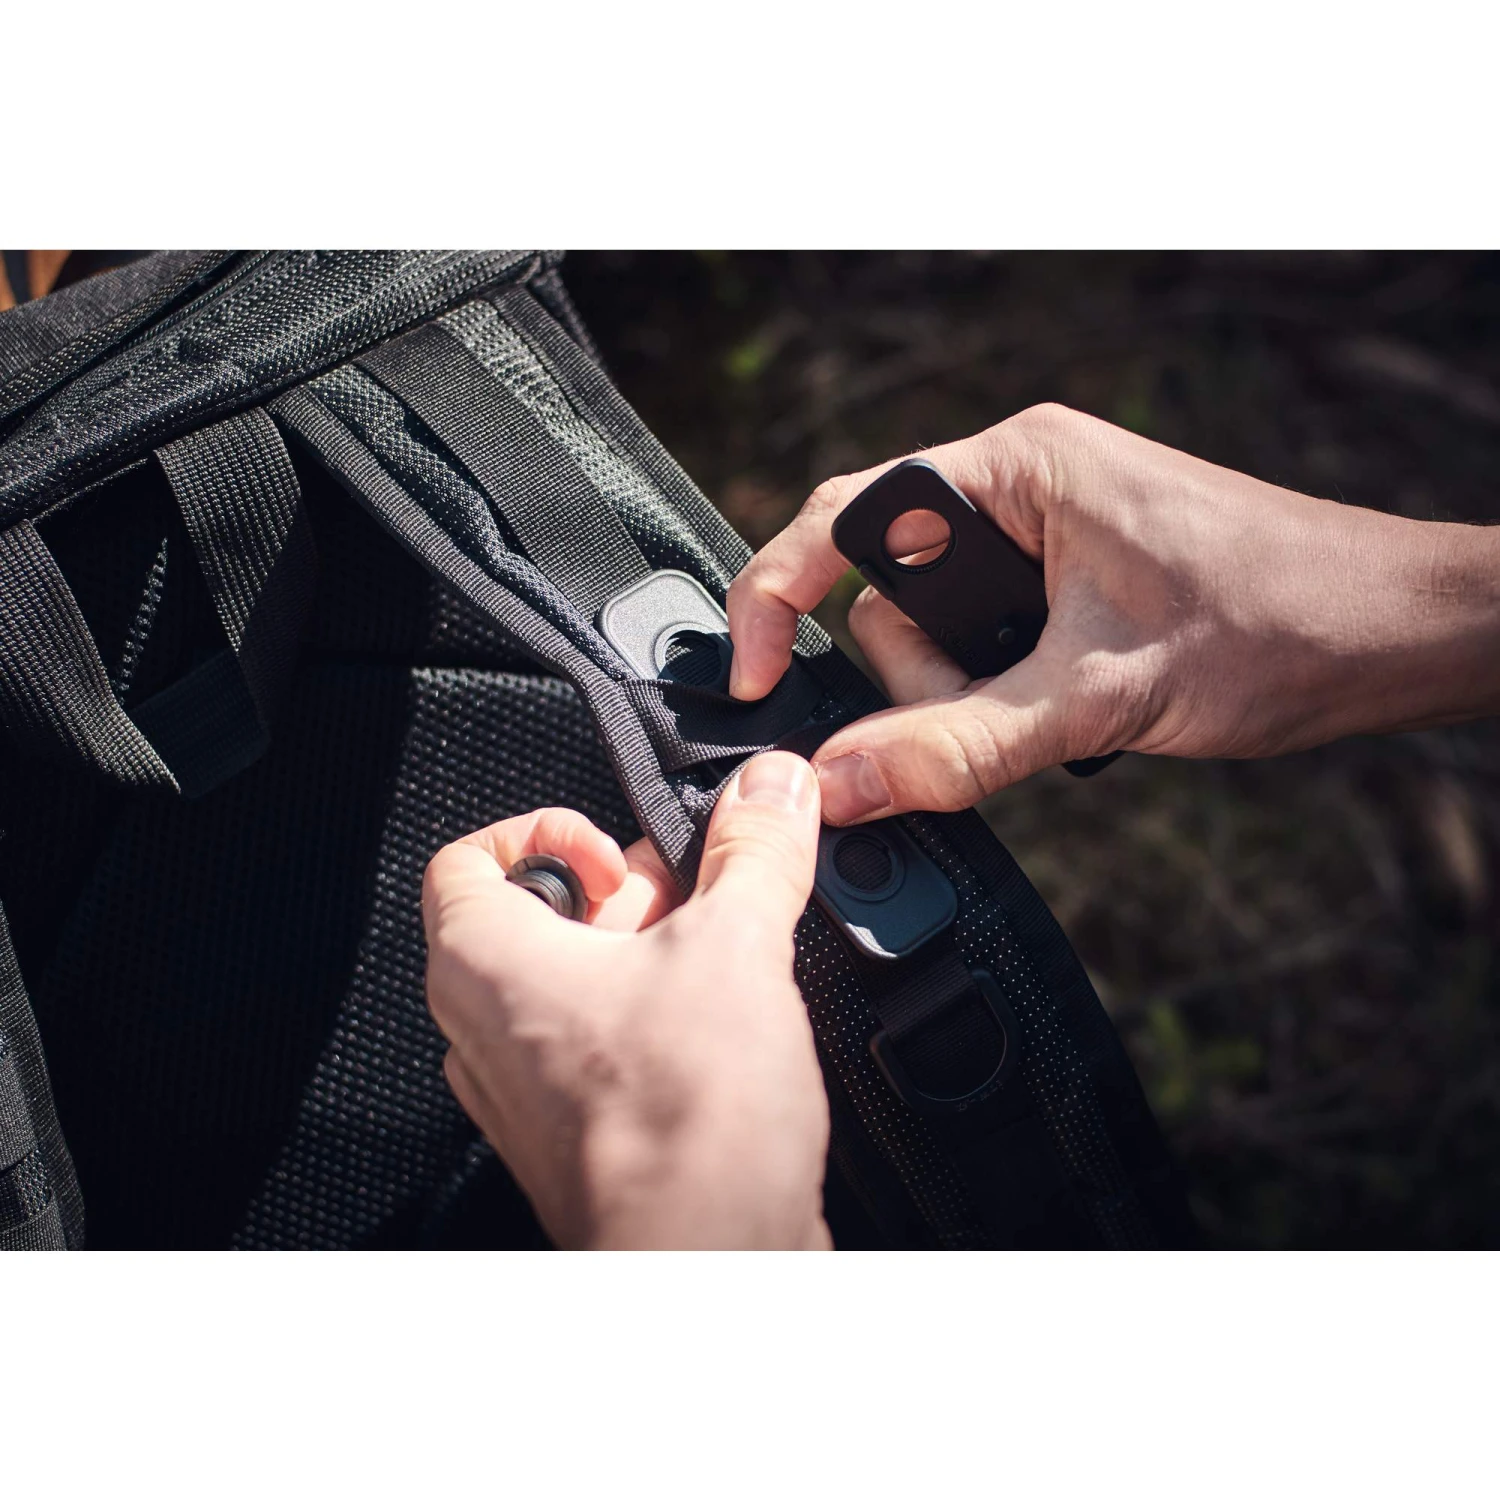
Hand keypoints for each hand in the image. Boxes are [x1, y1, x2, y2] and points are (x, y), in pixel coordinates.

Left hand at [421, 752, 831, 1249]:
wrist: (708, 1255)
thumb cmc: (681, 1121)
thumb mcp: (736, 942)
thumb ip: (753, 851)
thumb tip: (770, 790)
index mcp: (485, 961)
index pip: (467, 860)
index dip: (545, 832)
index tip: (614, 847)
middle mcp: (483, 1029)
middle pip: (536, 921)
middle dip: (626, 898)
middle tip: (693, 903)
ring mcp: (524, 1093)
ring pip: (573, 989)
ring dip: (647, 962)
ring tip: (719, 964)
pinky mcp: (574, 1139)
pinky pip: (597, 1054)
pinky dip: (653, 1026)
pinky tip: (724, 1031)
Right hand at [727, 404, 1499, 822]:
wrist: (1400, 634)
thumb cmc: (1281, 622)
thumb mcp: (1098, 695)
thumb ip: (958, 744)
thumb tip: (837, 782)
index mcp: (1015, 466)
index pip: (844, 516)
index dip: (782, 594)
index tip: (755, 676)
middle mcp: (1022, 484)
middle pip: (889, 585)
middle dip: (913, 670)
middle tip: (994, 718)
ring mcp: (1050, 529)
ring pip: (939, 622)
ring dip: (966, 690)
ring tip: (1056, 719)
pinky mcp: (1075, 575)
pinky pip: (990, 636)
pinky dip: (1001, 688)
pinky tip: (1067, 711)